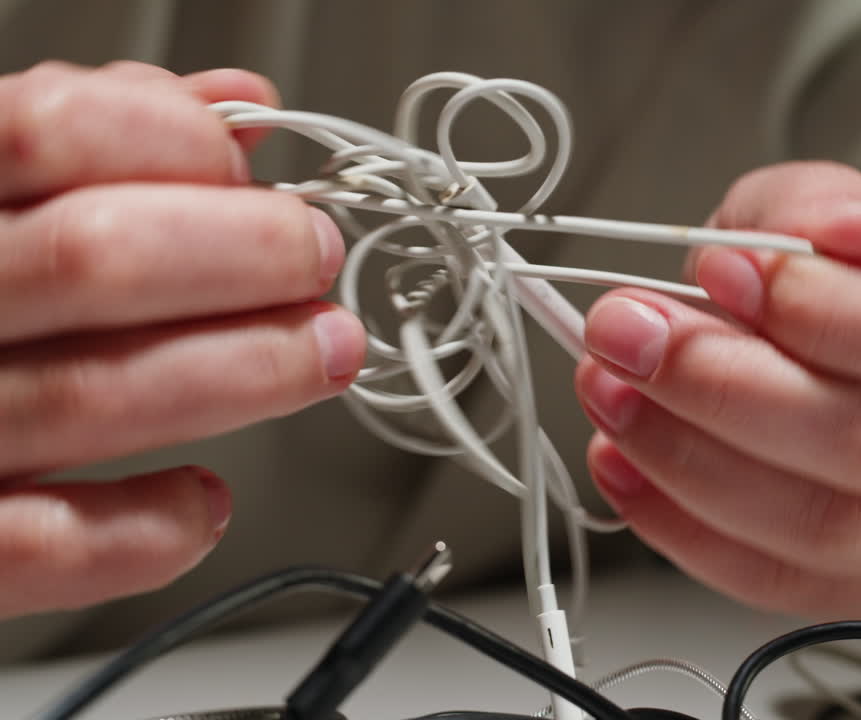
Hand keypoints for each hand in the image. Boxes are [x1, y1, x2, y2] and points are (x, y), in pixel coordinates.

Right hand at [0, 62, 363, 617]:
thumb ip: (88, 135)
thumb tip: (230, 107)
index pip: (45, 135)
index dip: (175, 143)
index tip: (247, 168)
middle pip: (91, 259)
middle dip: (243, 255)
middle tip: (312, 258)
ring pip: (92, 395)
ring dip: (245, 372)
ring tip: (320, 354)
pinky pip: (46, 548)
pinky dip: (148, 528)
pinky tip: (205, 499)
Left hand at [576, 161, 860, 624]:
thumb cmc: (854, 263)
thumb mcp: (820, 196)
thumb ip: (801, 209)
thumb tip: (776, 256)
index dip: (819, 313)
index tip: (718, 274)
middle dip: (721, 392)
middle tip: (626, 339)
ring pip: (834, 532)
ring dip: (692, 466)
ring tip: (615, 399)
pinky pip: (795, 588)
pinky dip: (691, 533)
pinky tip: (633, 471)